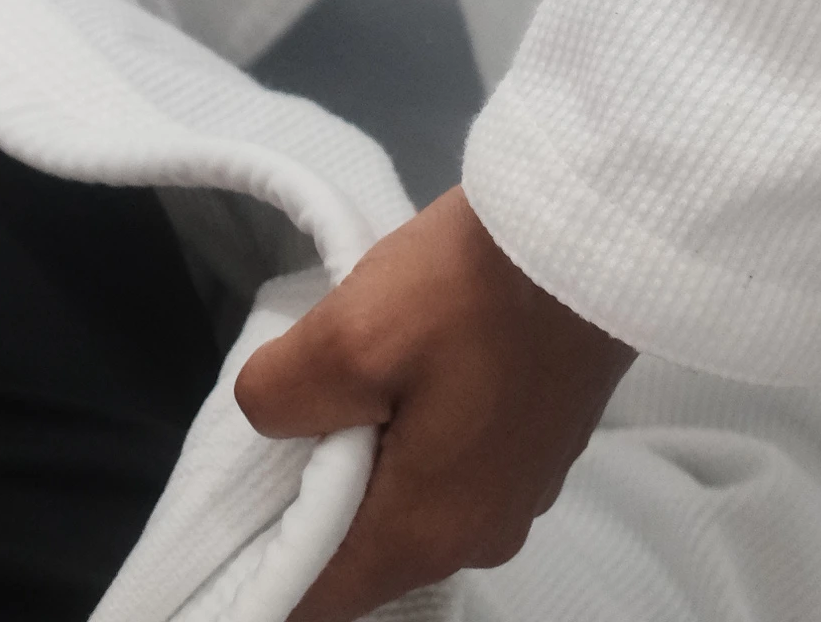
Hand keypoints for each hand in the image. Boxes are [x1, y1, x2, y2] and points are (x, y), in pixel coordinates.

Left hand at [236, 187, 633, 619]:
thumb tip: (271, 418)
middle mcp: (479, 535)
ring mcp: (518, 492)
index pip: (322, 597)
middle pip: (366, 548)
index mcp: (426, 532)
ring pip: (410, 500)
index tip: (232, 523)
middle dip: (316, 503)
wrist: (588, 234)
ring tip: (337, 381)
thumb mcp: (347, 335)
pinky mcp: (537, 444)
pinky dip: (413, 433)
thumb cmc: (467, 292)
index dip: (266, 572)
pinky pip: (452, 464)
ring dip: (367, 459)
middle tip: (281, 421)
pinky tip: (401, 369)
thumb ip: (281, 396)